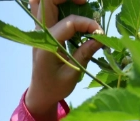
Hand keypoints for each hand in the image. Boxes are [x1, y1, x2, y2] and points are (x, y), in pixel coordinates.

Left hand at [25, 0, 103, 120]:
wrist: (40, 94)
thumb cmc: (55, 87)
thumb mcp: (72, 74)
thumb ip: (85, 53)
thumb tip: (101, 38)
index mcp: (47, 45)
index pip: (70, 23)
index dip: (88, 24)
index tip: (100, 34)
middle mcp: (39, 33)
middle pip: (47, 0)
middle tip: (85, 3)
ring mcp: (38, 30)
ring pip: (41, 1)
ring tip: (78, 3)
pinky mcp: (41, 30)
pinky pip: (44, 8)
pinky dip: (57, 4)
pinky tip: (71, 8)